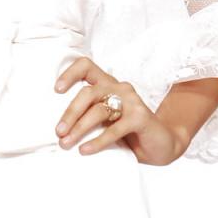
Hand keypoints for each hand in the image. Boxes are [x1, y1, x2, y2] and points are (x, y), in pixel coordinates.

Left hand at [55, 56, 186, 165]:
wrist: (162, 145)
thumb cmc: (127, 132)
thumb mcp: (105, 121)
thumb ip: (88, 116)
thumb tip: (58, 129)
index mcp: (108, 84)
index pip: (86, 66)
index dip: (69, 73)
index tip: (56, 90)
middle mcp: (119, 88)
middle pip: (87, 93)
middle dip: (70, 113)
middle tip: (58, 132)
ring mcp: (131, 101)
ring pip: (98, 110)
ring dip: (79, 128)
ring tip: (66, 143)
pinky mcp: (140, 118)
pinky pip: (114, 129)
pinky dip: (97, 141)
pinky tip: (85, 151)